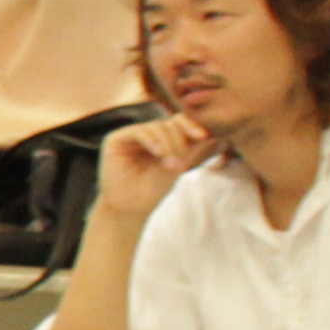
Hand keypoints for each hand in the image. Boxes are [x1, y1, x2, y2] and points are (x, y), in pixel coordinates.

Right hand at [98, 113, 216, 221]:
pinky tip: (159, 153)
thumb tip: (214, 132)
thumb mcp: (179, 164)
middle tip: (182, 165)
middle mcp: (144, 133)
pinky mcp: (115, 139)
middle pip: (168, 124)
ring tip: (171, 165)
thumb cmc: (154, 189)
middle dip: (179, 142)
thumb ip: (192, 147)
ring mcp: (129, 135)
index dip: (191, 126)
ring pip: (156, 127)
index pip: (177, 123)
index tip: (203, 136)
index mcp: (159, 137)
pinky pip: (138, 131)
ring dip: (168, 144)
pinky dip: (152, 141)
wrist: (132, 206)